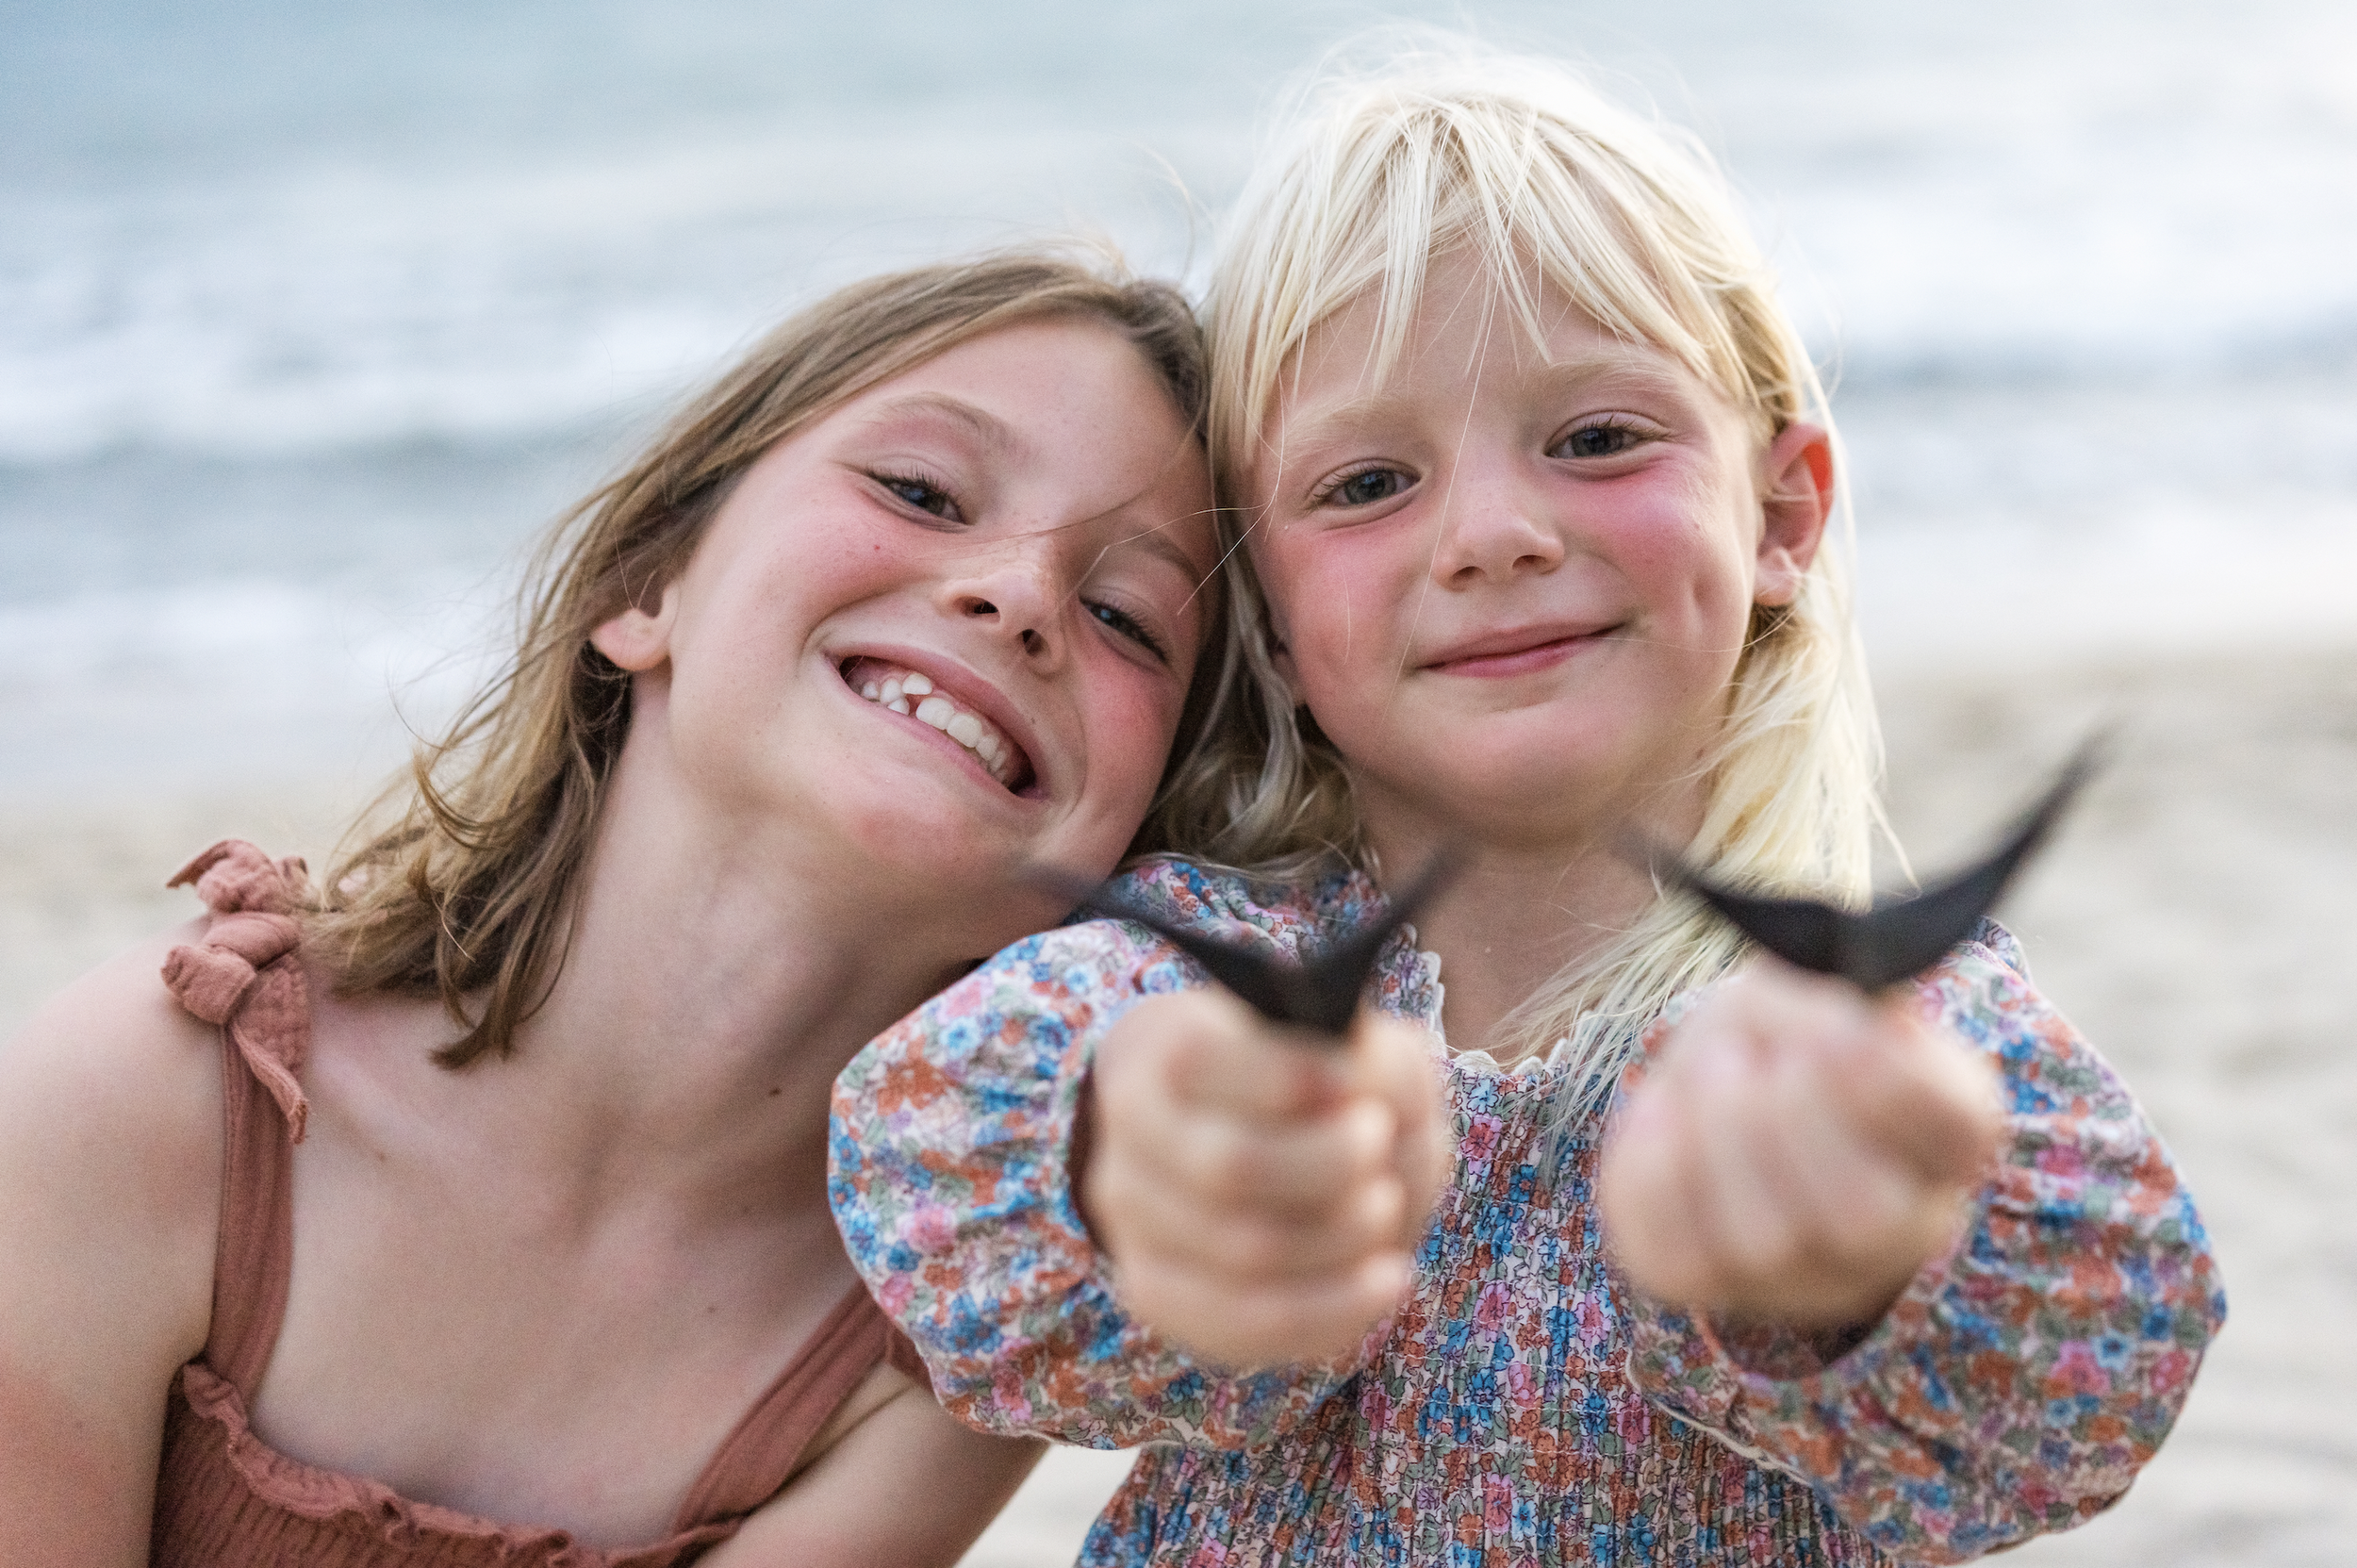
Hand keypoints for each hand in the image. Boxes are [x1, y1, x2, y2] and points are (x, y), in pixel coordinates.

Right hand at [1081, 989, 1447, 1369]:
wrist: (1219, 1130)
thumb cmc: (1295, 1079)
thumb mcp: (1342, 1046)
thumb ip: (1370, 1062)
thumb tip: (1368, 1105)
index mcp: (1153, 1059)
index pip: (1196, 1061)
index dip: (1289, 1077)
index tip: (1358, 1083)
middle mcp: (1127, 1142)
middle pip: (1232, 1166)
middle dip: (1330, 1162)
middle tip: (1382, 1142)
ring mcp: (1133, 1229)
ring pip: (1247, 1252)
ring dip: (1346, 1232)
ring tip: (1389, 1204)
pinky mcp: (1159, 1295)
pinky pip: (1248, 1323)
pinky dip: (1335, 1305)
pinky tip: (1388, 1277)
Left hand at [1597, 961, 2002, 1329]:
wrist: (1715, 1069)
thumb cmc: (1777, 1031)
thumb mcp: (1802, 986)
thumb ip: (1821, 1007)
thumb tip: (1831, 1044)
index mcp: (1950, 1141)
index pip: (1958, 1128)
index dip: (1893, 1083)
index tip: (1837, 1033)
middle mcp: (1897, 1234)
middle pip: (1863, 1215)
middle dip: (1789, 1116)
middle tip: (1753, 1055)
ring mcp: (1804, 1276)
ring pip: (1762, 1242)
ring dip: (1716, 1130)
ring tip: (1712, 1071)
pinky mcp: (1704, 1281)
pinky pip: (1674, 1254)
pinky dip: (1656, 1166)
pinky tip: (1666, 1116)